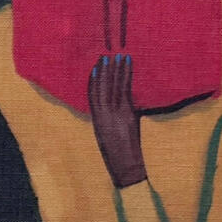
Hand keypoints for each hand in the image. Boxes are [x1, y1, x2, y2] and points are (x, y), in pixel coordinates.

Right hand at [89, 52, 146, 189]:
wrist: (125, 166)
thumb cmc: (119, 153)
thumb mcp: (111, 135)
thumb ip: (115, 119)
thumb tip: (128, 106)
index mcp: (97, 118)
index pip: (93, 93)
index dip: (94, 79)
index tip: (97, 66)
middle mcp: (103, 114)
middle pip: (102, 87)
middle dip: (105, 71)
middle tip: (107, 55)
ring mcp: (114, 113)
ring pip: (112, 87)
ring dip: (115, 70)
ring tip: (118, 56)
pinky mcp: (125, 115)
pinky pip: (124, 92)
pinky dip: (124, 79)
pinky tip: (124, 69)